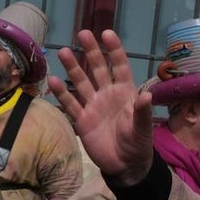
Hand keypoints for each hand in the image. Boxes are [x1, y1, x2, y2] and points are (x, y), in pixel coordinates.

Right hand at [47, 29, 153, 185]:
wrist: (124, 166)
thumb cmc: (138, 144)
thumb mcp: (143, 129)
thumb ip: (142, 112)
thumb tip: (147, 95)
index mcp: (125, 92)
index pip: (119, 67)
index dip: (114, 50)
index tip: (107, 33)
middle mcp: (107, 94)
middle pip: (97, 69)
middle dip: (91, 51)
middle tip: (82, 34)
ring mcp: (92, 105)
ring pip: (81, 82)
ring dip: (73, 67)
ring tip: (64, 52)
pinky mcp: (81, 119)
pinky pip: (70, 103)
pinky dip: (61, 93)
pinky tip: (52, 80)